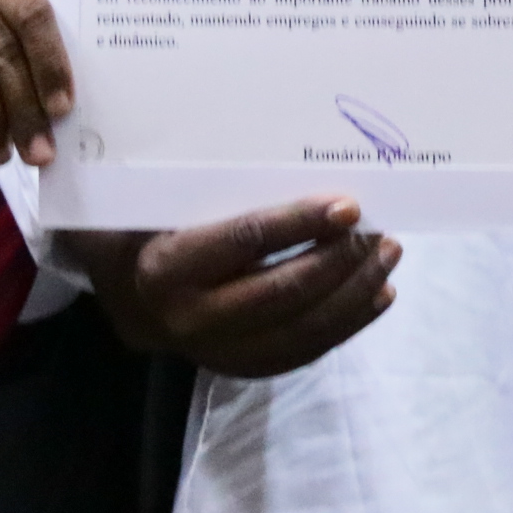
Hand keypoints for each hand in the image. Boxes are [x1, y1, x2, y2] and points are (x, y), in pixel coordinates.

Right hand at [67, 198, 399, 376]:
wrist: (125, 293)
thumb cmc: (147, 227)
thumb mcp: (160, 200)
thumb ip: (207, 182)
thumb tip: (283, 143)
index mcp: (167, 269)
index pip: (245, 242)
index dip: (300, 223)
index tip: (349, 205)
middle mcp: (190, 319)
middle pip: (282, 293)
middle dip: (340, 261)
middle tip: (379, 230)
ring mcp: (217, 351)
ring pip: (301, 330)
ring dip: (354, 293)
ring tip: (388, 255)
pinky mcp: (240, 368)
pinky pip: (303, 351)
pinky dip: (347, 324)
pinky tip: (377, 294)